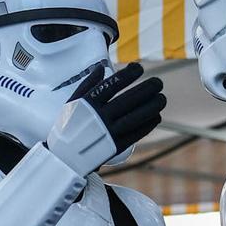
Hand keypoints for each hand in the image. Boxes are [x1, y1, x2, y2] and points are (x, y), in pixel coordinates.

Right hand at [45, 62, 164, 173]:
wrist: (63, 157)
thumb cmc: (67, 126)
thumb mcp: (71, 103)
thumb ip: (87, 85)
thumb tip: (101, 68)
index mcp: (88, 104)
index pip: (112, 84)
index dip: (128, 75)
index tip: (139, 68)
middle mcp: (99, 117)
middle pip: (128, 100)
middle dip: (147, 89)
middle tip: (159, 82)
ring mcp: (108, 133)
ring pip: (136, 117)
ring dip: (152, 107)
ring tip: (162, 98)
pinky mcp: (115, 146)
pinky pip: (136, 134)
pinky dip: (148, 124)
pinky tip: (156, 116)